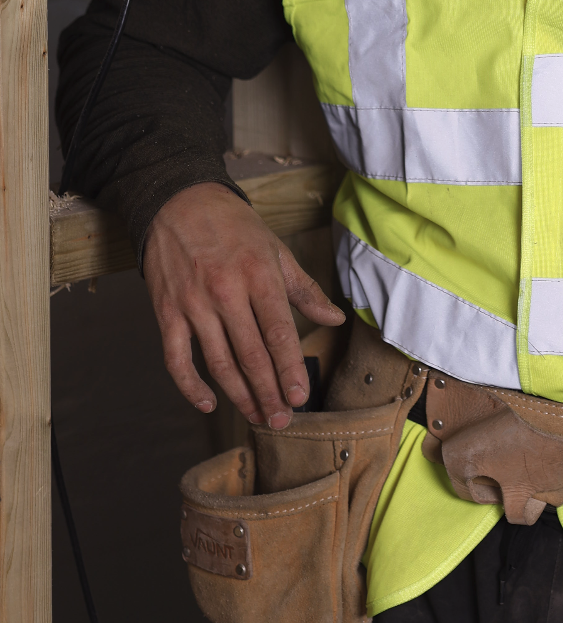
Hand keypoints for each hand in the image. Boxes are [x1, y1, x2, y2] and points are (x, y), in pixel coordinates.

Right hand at [143, 182, 345, 429]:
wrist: (179, 202)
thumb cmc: (234, 227)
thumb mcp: (275, 249)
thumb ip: (305, 289)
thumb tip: (334, 319)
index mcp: (258, 275)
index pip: (278, 332)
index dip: (290, 369)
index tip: (300, 397)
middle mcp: (226, 292)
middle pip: (250, 354)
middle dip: (268, 392)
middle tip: (281, 420)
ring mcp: (193, 304)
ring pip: (218, 362)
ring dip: (239, 395)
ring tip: (257, 416)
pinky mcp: (167, 313)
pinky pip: (177, 359)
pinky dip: (190, 386)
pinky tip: (209, 402)